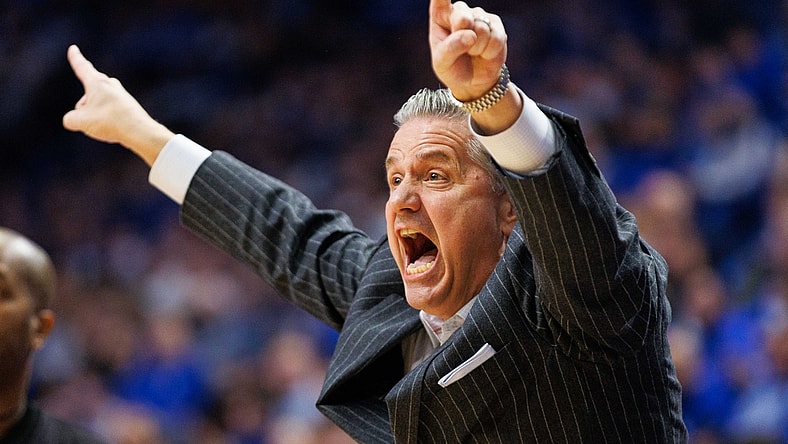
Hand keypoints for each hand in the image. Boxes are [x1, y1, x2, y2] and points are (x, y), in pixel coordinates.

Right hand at [63, 45, 173, 165]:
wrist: (140, 131)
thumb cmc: (110, 122)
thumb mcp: (79, 121)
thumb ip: (70, 118)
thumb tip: (75, 120)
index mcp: (97, 83)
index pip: (82, 68)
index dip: (75, 58)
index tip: (74, 48)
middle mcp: (110, 85)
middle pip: (88, 94)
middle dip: (85, 106)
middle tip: (96, 119)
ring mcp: (121, 95)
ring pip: (97, 106)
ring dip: (96, 117)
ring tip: (109, 124)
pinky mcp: (128, 106)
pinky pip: (109, 114)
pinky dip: (108, 122)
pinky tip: (117, 128)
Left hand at [429, 0, 506, 101]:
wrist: (474, 80)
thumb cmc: (453, 68)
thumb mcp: (443, 63)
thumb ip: (451, 49)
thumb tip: (470, 35)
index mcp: (440, 17)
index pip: (439, 0)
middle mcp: (459, 12)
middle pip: (463, 17)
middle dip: (463, 37)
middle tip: (463, 49)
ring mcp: (478, 16)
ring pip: (481, 30)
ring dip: (476, 49)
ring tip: (472, 52)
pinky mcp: (495, 24)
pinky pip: (495, 38)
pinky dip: (489, 51)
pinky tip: (484, 53)